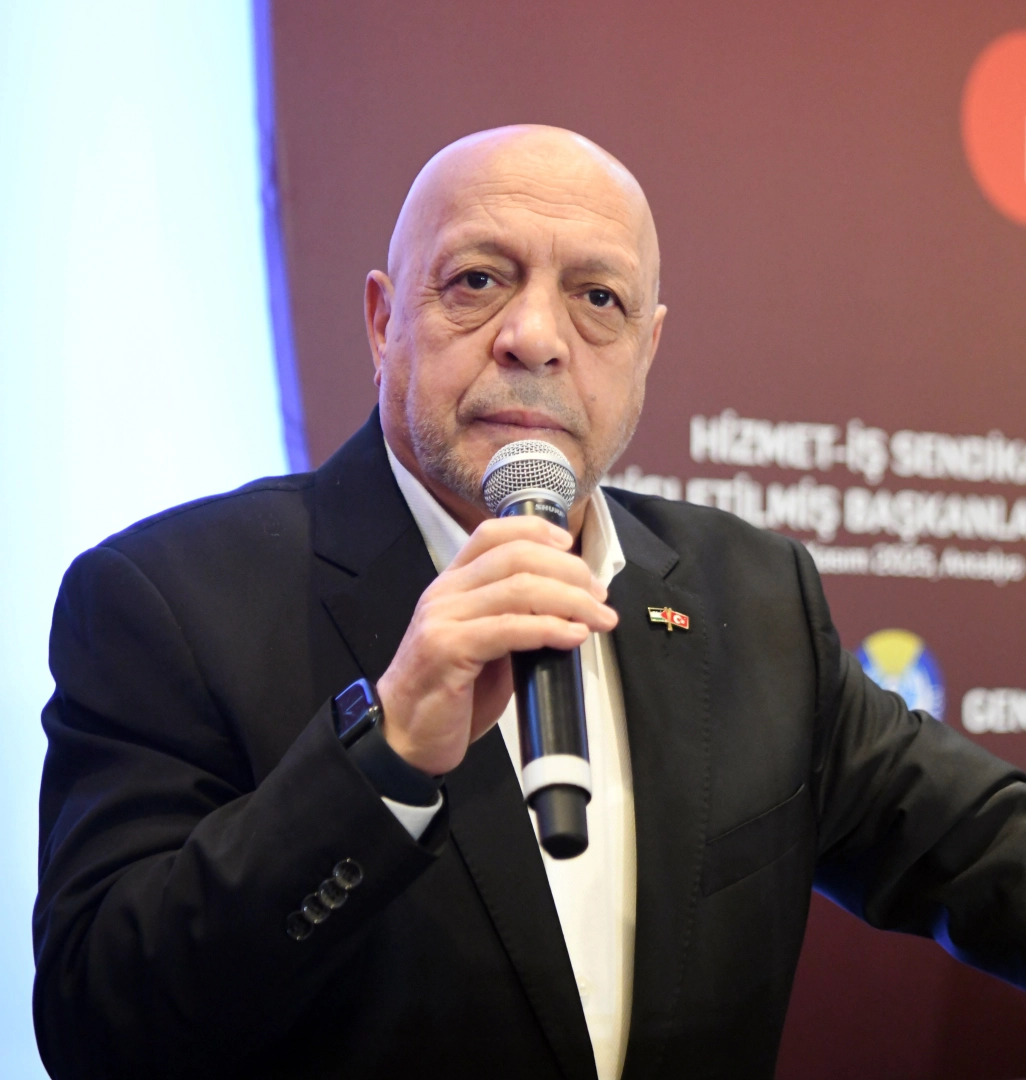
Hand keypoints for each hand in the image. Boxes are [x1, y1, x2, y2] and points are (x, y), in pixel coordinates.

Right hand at [375, 515, 617, 774]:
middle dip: (568, 571)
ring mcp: (444, 619)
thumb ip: (513, 620)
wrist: (402, 736)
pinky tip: (574, 636)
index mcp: (451, 585)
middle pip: (516, 556)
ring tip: (599, 618)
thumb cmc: (447, 695)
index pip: (492, 534)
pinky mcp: (448, 649)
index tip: (572, 545)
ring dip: (571, 601)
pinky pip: (509, 628)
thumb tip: (568, 612)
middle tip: (599, 594)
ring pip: (519, 588)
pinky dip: (549, 628)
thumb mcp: (482, 646)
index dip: (535, 530)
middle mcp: (445, 593)